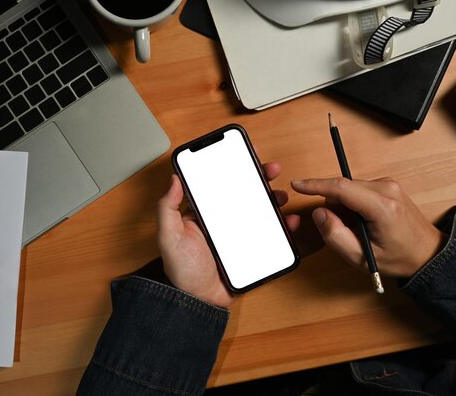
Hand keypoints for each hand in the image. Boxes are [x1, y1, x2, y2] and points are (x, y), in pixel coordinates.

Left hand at [157, 162, 299, 307]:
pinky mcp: (252, 250)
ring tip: (281, 195)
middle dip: (259, 177)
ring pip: (260, 210)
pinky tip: (288, 221)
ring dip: (273, 198)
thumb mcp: (168, 237)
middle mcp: (223, 220)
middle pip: (244, 192)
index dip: (233, 167)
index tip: (246, 153)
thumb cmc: (180, 271)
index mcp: (204, 213)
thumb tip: (174, 178)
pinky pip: (271, 236)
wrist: (198, 302)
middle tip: (271, 169)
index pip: (220, 184)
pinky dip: (283, 227)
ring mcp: (239, 235)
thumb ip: (167, 208)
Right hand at [291, 177, 447, 277]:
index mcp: (382, 207)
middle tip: (345, 231)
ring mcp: (388, 185)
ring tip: (359, 228)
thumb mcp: (361, 257)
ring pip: (348, 189)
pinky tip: (364, 221)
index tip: (297, 184)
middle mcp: (387, 189)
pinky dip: (353, 204)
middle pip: (342, 188)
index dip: (315, 185)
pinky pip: (357, 190)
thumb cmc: (399, 258)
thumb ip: (335, 235)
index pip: (341, 188)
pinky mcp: (387, 185)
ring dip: (344, 207)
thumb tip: (319, 212)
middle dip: (334, 207)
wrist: (428, 253)